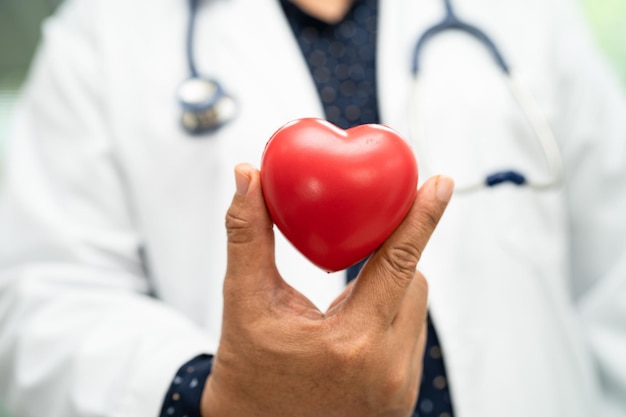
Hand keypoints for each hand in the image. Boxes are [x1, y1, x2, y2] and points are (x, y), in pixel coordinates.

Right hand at [201, 164, 453, 416]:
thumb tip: (247, 178)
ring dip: (391, 289)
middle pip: (414, 284)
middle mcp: (388, 368)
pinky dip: (389, 319)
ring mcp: (399, 388)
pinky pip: (410, 339)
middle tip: (363, 241)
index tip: (441, 184)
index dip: (422, 217)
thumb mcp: (243, 306)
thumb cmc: (247, 383)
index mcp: (352, 342)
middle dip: (392, 257)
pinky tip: (355, 324)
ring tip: (346, 296)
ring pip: (415, 312)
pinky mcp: (400, 399)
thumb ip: (248, 237)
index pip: (399, 262)